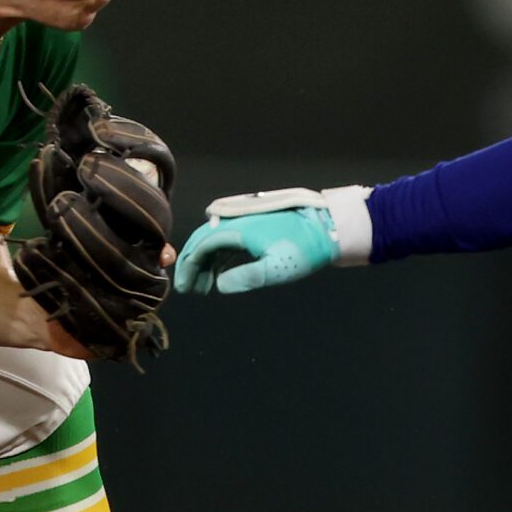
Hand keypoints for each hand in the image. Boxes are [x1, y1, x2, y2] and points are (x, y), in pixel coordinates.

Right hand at [173, 205, 336, 294]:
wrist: (328, 229)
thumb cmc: (303, 249)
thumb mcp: (275, 268)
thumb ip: (246, 277)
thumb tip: (220, 285)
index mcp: (236, 228)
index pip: (201, 246)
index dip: (189, 268)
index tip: (184, 289)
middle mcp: (236, 221)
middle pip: (203, 242)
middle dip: (193, 266)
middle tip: (189, 289)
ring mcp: (245, 223)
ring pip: (216, 243)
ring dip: (207, 265)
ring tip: (204, 288)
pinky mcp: (254, 228)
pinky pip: (229, 243)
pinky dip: (220, 259)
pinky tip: (220, 276)